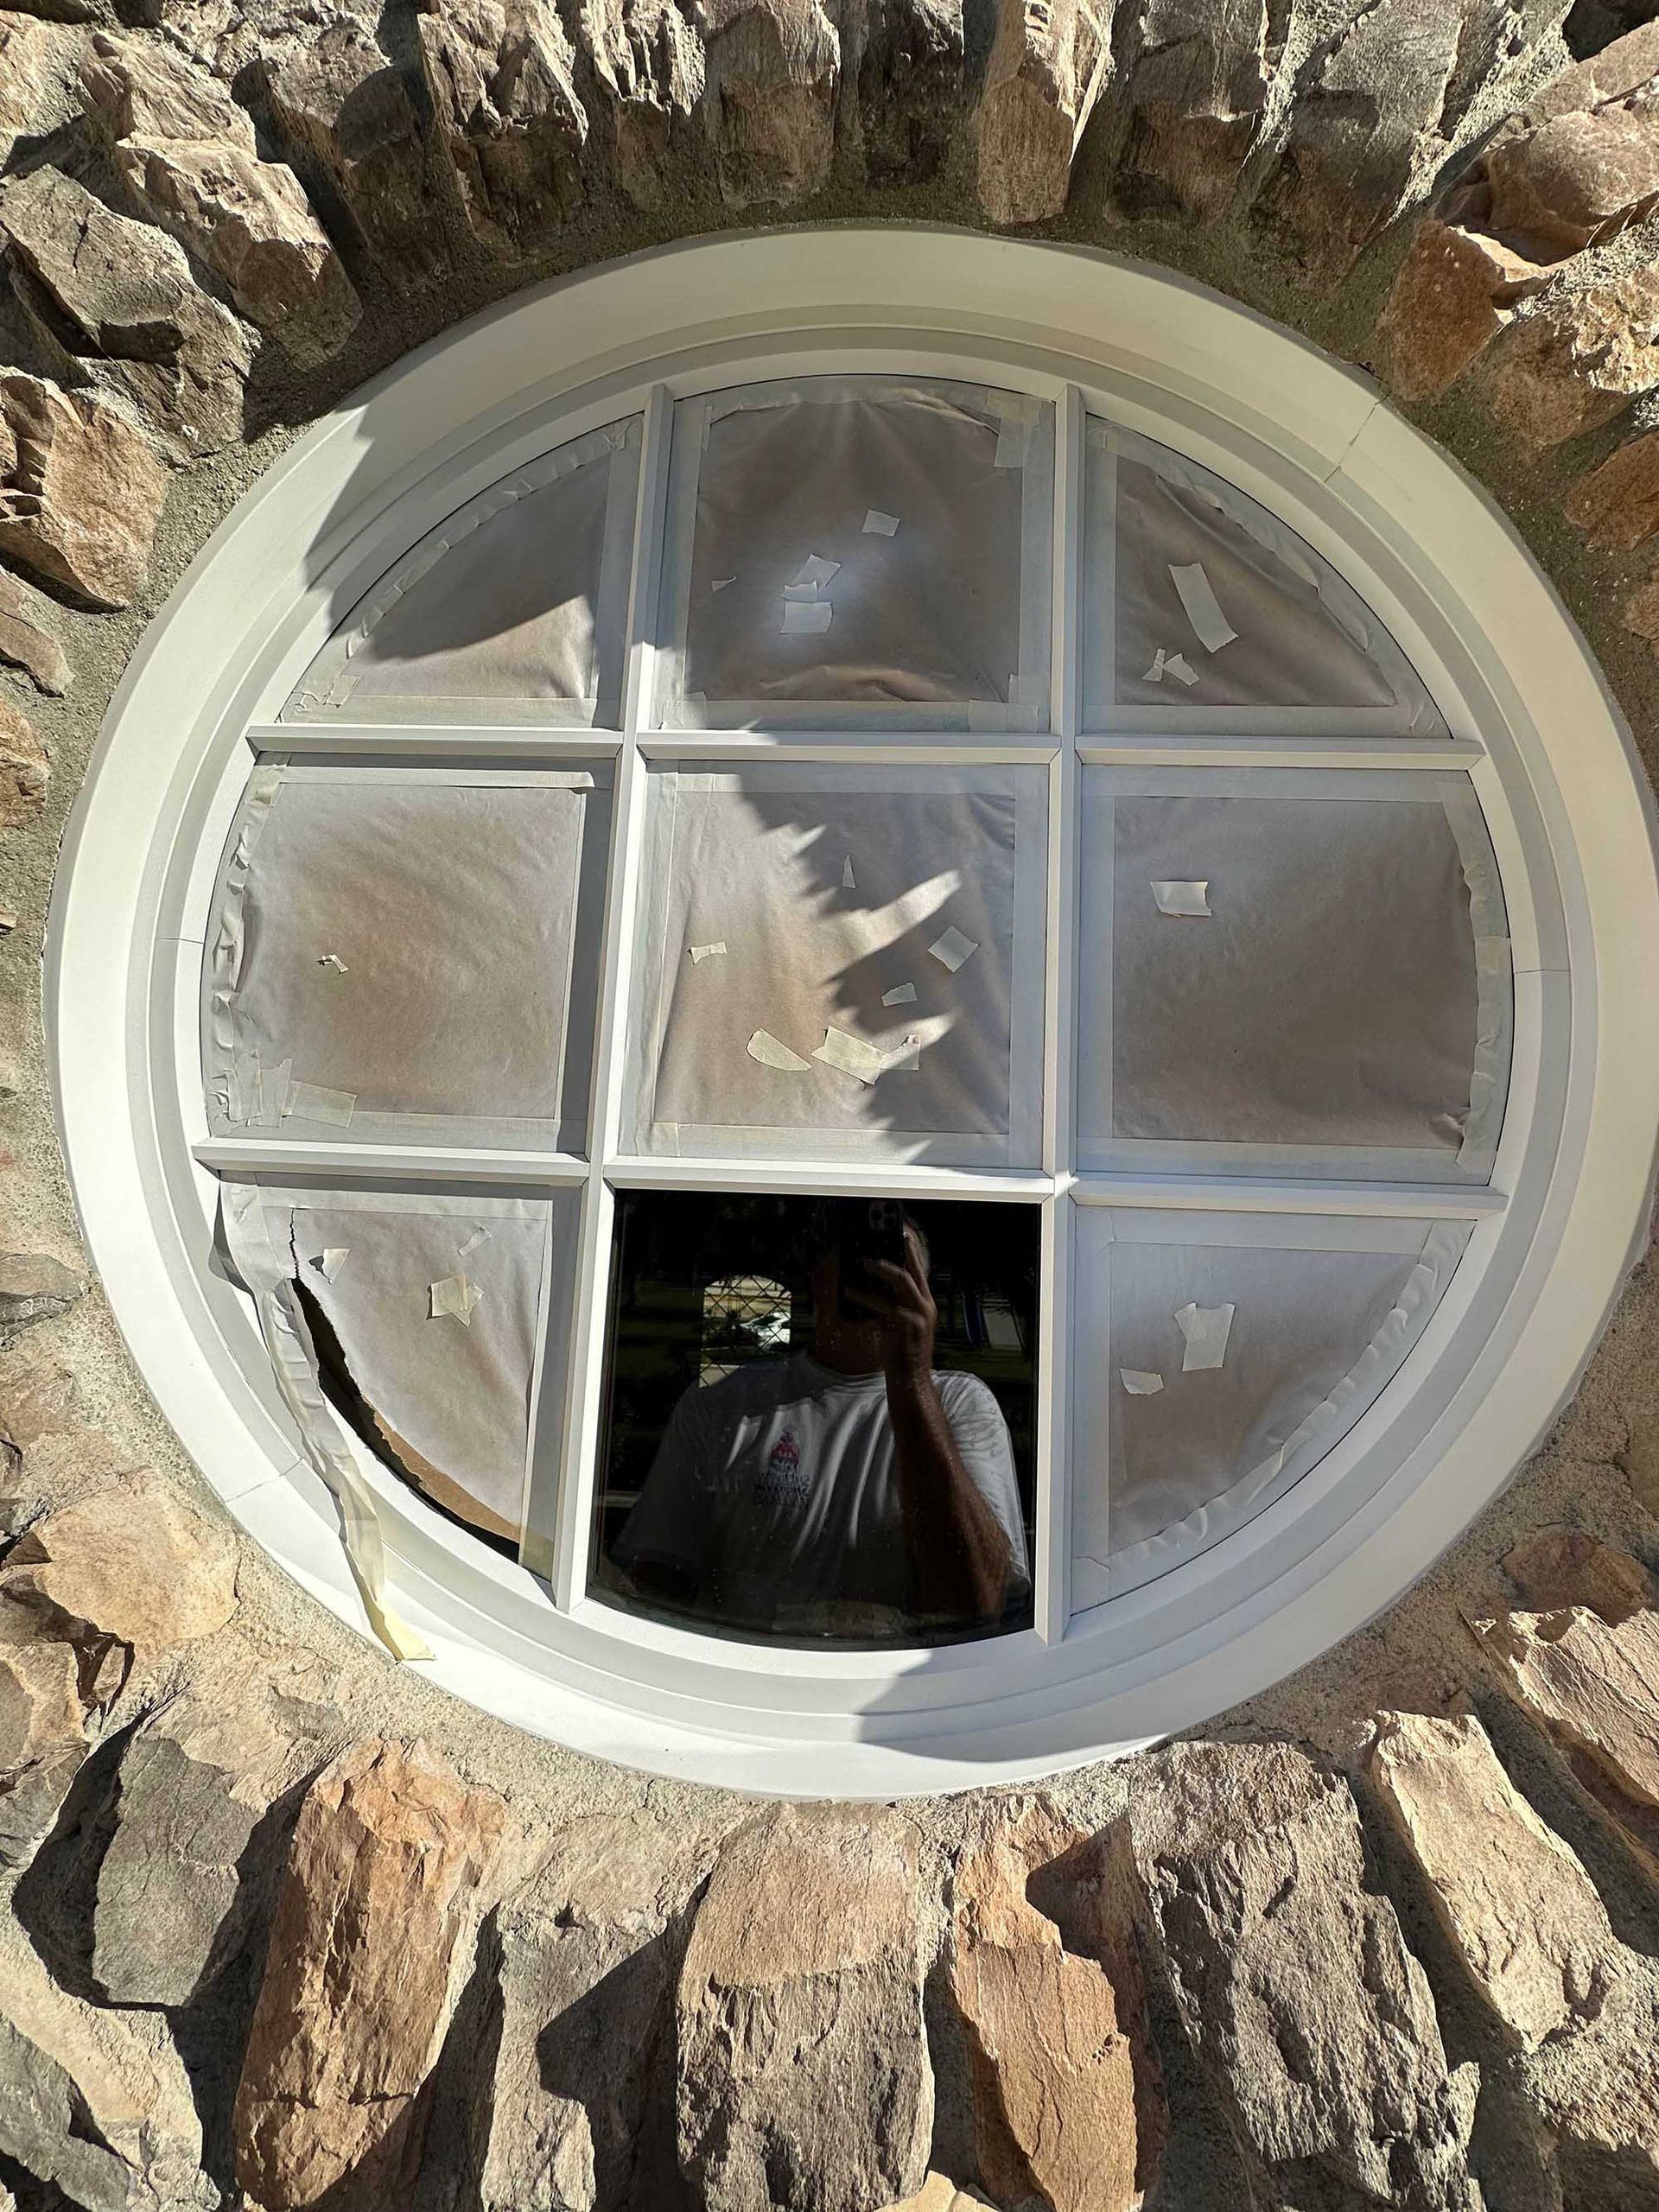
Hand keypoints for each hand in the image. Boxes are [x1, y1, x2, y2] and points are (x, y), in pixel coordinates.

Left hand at [862, 1229, 937, 1384]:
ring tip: (864, 1262)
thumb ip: (891, 1303)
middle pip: (913, 1269)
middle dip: (899, 1250)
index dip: (911, 1250)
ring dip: (881, 1268)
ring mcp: (919, 1315)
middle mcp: (926, 1306)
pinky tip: (850, 1292)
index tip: (901, 1233)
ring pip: (901, 1281)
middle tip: (884, 1237)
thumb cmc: (902, 1351)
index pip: (920, 1270)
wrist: (911, 1379)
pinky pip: (884, 1305)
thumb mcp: (899, 1323)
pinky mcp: (908, 1326)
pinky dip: (865, 1296)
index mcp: (925, 1303)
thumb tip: (870, 1283)